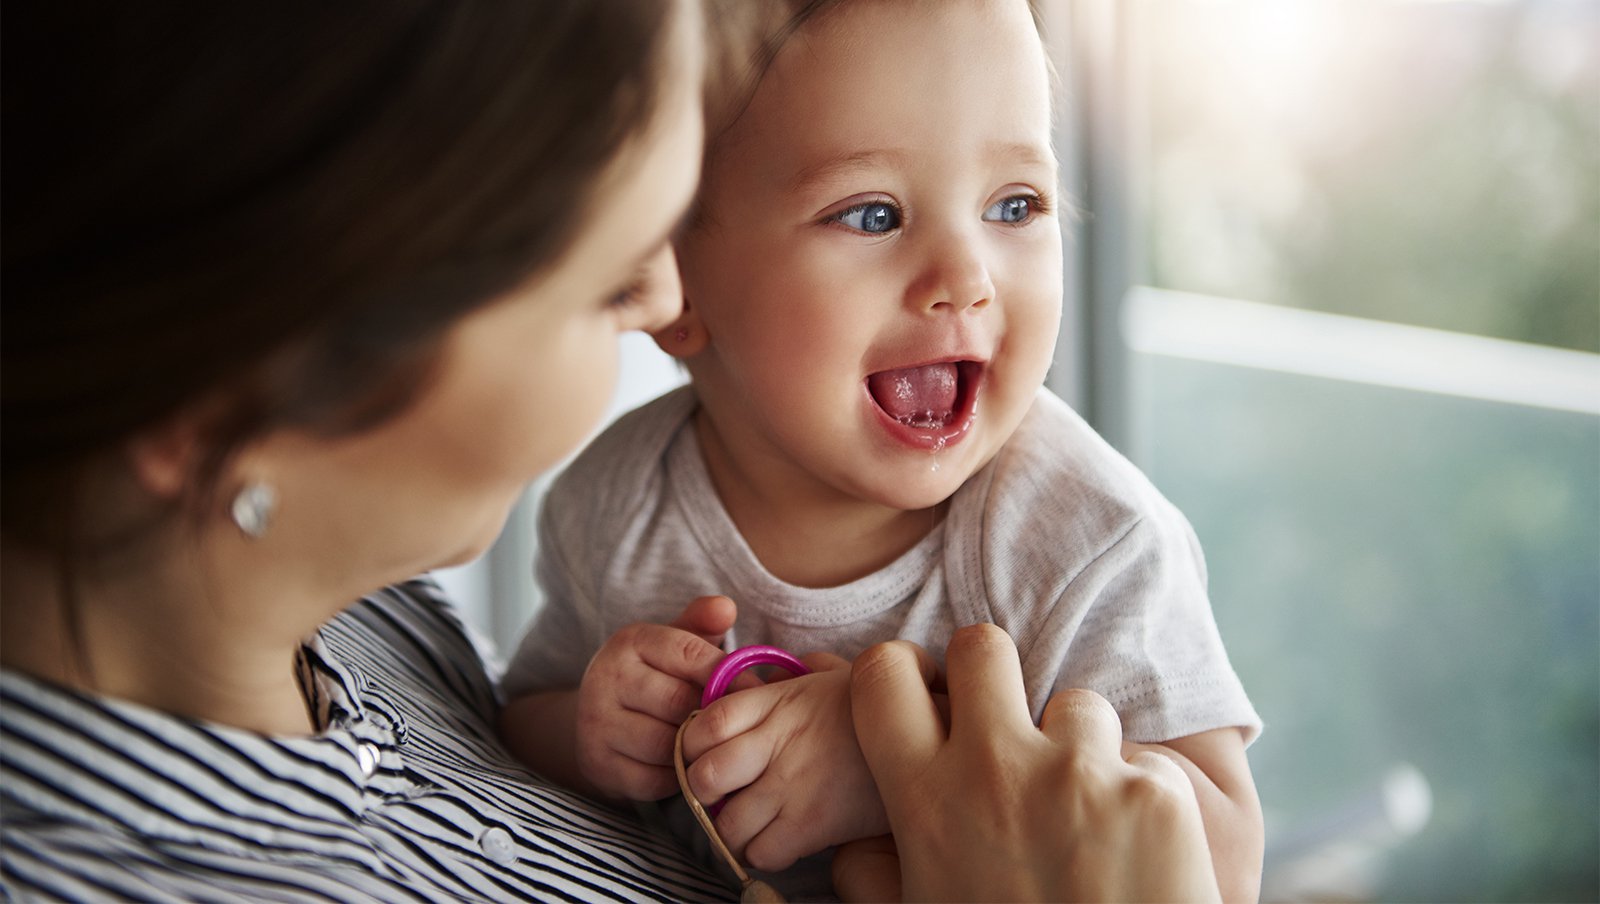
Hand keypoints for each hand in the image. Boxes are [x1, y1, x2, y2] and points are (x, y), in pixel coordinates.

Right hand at [573, 596, 737, 800]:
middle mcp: (606, 678)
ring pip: (665, 743)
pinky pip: (653, 778)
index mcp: (630, 641)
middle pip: (679, 702)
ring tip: (712, 746)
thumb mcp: (674, 646)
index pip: (689, 653)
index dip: (727, 674)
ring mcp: (597, 723)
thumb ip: (702, 625)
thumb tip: (726, 607)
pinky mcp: (598, 764)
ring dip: (694, 748)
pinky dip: (677, 777)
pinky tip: (686, 766)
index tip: (756, 691)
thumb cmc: (655, 677)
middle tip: (737, 727)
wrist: (601, 719)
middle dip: (711, 715)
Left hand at [680, 651, 888, 870]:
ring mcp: (794, 785)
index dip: (692, 745)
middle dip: (704, 792)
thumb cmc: (876, 709)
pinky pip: (762, 852)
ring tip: (753, 823)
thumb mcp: (830, 677)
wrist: (930, 733)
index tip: (706, 754)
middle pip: (703, 776)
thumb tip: (759, 677)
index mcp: (777, 702)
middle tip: (724, 795)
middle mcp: (778, 742)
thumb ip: (787, 677)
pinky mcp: (814, 824)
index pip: (704, 724)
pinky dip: (764, 852)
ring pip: (727, 824)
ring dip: (733, 829)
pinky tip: (780, 839)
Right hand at [838, 625, 1220, 902]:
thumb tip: (848, 844)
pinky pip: (1141, 759)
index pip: (885, 674)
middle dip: (991, 675)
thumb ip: (876, 871)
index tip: (925, 699)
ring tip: (1086, 817)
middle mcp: (995, 768)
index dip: (902, 677)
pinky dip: (1140, 795)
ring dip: (1080, 746)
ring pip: (1076, 703)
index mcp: (924, 799)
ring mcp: (1079, 772)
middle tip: (1007, 724)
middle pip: (982, 647)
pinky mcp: (1153, 791)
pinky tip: (1137, 853)